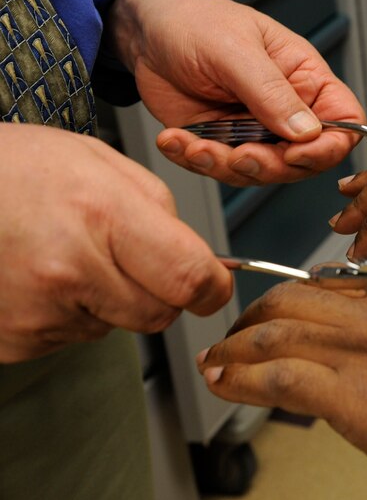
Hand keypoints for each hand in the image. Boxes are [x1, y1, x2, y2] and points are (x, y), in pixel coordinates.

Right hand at [0, 126, 232, 362]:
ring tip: (68, 255)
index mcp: (101, 214)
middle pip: (160, 314)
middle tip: (130, 258)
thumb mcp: (97, 160)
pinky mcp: (13, 340)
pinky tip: (40, 275)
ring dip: (111, 300)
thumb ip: (159, 208)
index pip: (189, 277)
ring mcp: (37, 312)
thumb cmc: (12, 169)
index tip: (213, 285)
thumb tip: (204, 260)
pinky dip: (70, 313)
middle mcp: (70, 269)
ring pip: (118, 326)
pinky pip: (72, 336)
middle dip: (162, 292)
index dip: (212, 288)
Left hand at [108, 0, 364, 185]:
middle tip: (239, 155)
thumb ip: (271, 93)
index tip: (298, 153)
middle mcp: (285, 109)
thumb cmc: (195, 20)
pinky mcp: (221, 142)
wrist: (145, 27)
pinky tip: (176, 141)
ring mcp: (254, 129)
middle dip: (269, 165)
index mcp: (305, 78)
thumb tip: (308, 132)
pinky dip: (196, 162)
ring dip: (226, 167)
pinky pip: (219, 168)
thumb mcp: (235, 50)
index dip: (329, 146)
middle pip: (302, 159)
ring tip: (196, 146)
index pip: (343, 120)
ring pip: (260, 171)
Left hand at [197, 282, 366, 490]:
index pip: (332, 289)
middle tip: (234, 334)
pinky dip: (239, 378)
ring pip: (275, 334)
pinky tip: (224, 383)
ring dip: (235, 348)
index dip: (293, 300)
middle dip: (252, 317)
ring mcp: (362, 353)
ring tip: (216, 360)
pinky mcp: (351, 394)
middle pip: (292, 301)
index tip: (277, 312)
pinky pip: (276, 375)